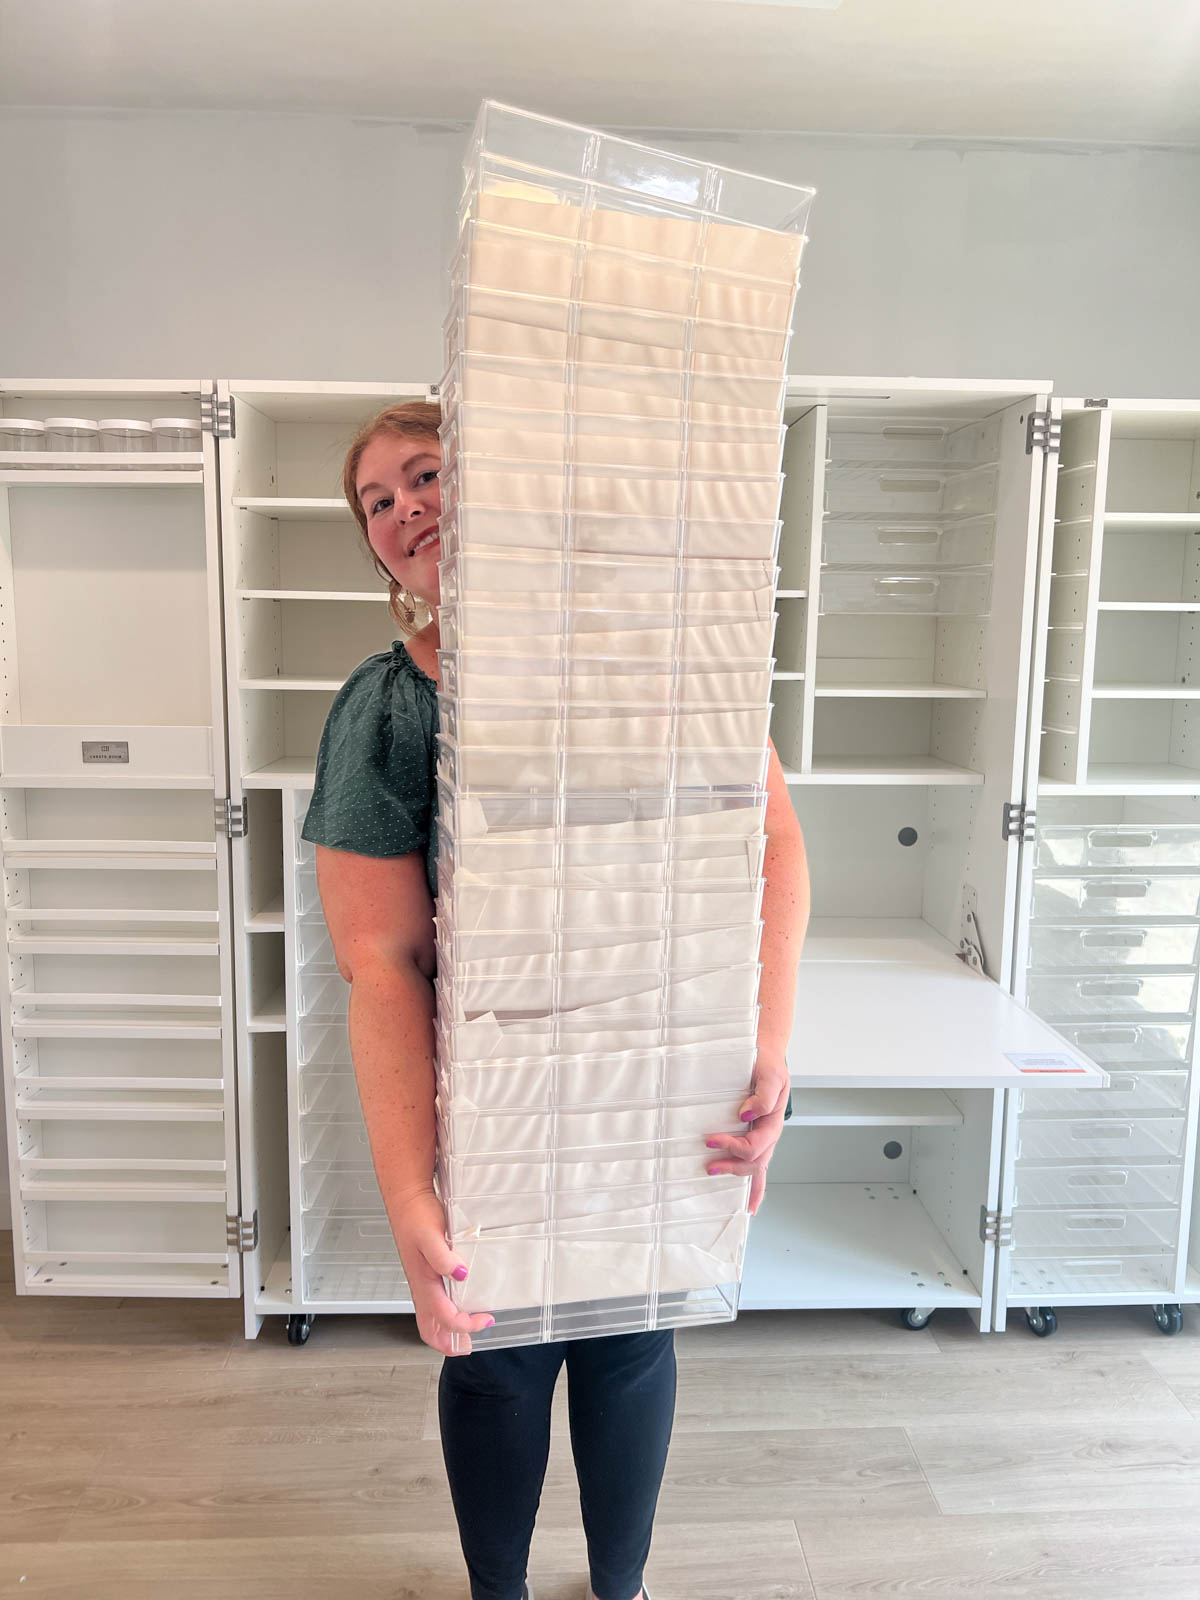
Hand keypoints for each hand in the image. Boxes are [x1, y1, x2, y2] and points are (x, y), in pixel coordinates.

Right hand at [390, 1189, 494, 1355]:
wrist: (407, 1199)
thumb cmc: (416, 1215)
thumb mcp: (430, 1235)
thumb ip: (443, 1257)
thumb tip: (461, 1275)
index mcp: (423, 1283)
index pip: (443, 1318)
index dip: (464, 1326)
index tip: (485, 1318)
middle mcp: (422, 1286)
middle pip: (430, 1329)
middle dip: (448, 1343)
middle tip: (469, 1345)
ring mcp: (424, 1281)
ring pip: (432, 1317)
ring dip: (448, 1329)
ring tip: (467, 1330)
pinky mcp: (427, 1272)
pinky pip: (435, 1301)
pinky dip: (447, 1311)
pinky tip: (461, 1302)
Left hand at [704, 1046, 789, 1216]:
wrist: (768, 1053)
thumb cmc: (768, 1064)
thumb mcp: (771, 1075)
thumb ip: (763, 1096)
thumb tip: (746, 1115)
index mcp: (773, 1121)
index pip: (755, 1144)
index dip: (732, 1146)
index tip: (710, 1139)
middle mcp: (769, 1132)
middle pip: (755, 1161)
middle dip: (732, 1166)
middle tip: (709, 1165)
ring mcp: (763, 1135)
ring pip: (755, 1165)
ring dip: (736, 1173)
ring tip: (713, 1173)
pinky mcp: (756, 1133)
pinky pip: (757, 1163)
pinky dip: (756, 1187)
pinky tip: (750, 1203)